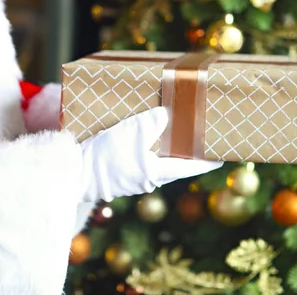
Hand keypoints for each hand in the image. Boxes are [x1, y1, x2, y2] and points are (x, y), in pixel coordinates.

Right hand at [80, 107, 222, 201]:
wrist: (74, 174)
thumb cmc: (105, 156)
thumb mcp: (132, 132)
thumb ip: (152, 122)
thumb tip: (165, 116)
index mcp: (158, 172)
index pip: (192, 167)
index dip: (208, 161)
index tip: (222, 157)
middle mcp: (150, 179)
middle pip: (177, 166)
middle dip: (188, 154)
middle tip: (198, 140)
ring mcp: (135, 180)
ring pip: (160, 164)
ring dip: (169, 151)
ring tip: (175, 136)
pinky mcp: (122, 177)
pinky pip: (144, 162)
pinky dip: (151, 151)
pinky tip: (146, 139)